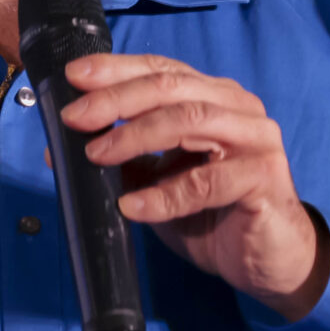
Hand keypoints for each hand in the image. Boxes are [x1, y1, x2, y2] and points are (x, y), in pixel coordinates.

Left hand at [59, 53, 329, 321]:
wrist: (269, 261)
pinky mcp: (264, 179)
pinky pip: (208, 182)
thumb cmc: (215, 215)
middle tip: (75, 117)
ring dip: (136, 136)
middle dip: (117, 99)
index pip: (162, 70)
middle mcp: (237, 108)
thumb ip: (124, 161)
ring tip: (97, 156)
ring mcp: (256, 139)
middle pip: (172, 87)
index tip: (75, 77)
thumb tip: (61, 150)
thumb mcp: (160, 183)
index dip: (117, 69)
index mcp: (213, 97)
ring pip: (190, 120)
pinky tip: (133, 207)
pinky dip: (165, 195)